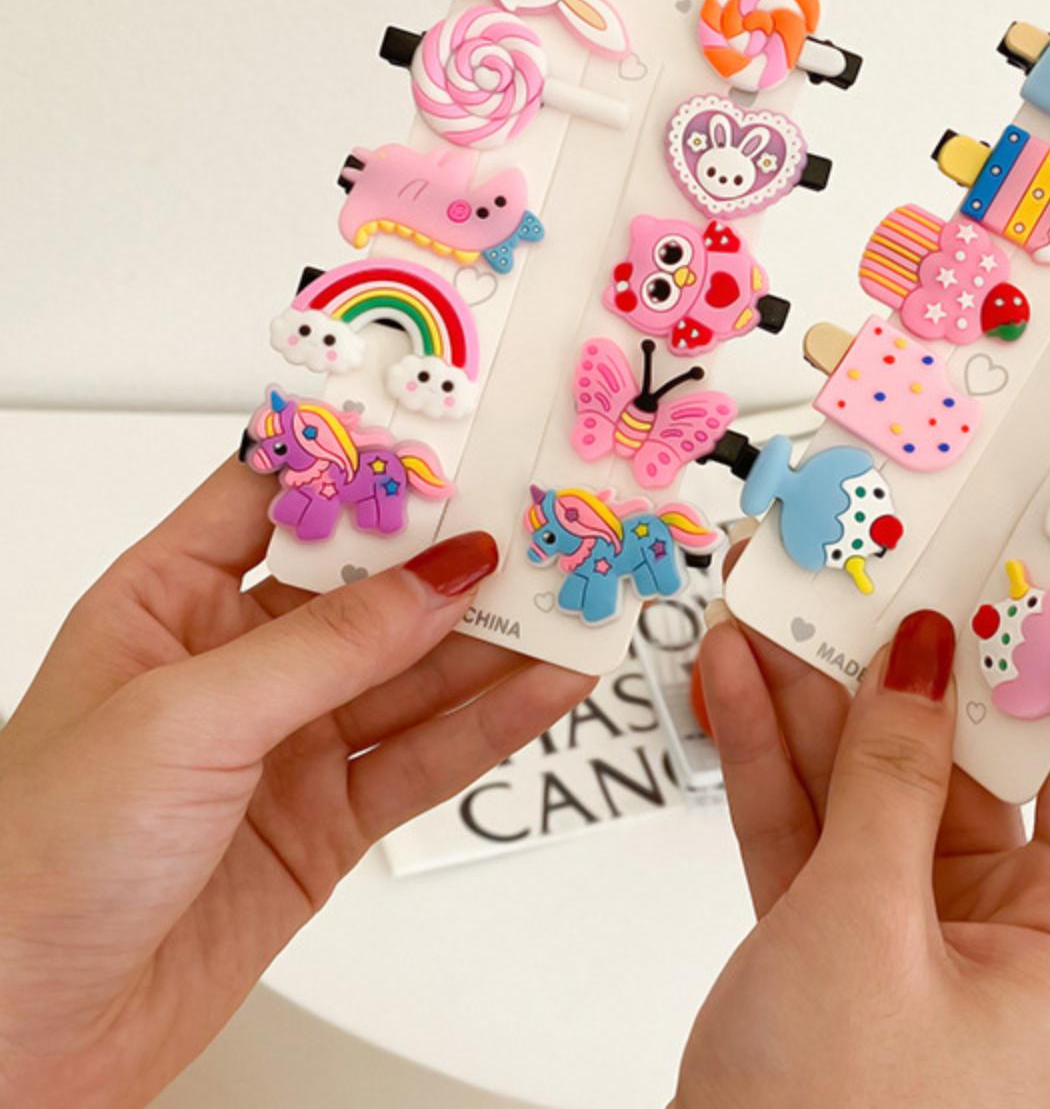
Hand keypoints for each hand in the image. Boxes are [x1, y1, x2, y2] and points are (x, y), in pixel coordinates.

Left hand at [0, 458, 593, 1108]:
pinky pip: (427, 756)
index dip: (365, 458)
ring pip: (416, 671)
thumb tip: (442, 577)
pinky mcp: (327, 821)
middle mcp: (235, 664)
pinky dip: (494, 721)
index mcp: (169, 603)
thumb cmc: (32, 863)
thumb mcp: (186, 720)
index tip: (451, 426)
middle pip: (371, 586)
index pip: (281, 496)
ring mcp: (287, 744)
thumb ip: (330, 646)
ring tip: (574, 598)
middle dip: (457, 554)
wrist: (16, 1042)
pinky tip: (545, 684)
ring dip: (497, 638)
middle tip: (543, 521)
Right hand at [676, 574, 1049, 1108]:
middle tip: (877, 560)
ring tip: (779, 599)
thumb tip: (924, 655)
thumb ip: (890, 778)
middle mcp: (999, 924)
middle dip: (907, 658)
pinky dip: (771, 754)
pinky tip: (735, 678)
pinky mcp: (831, 934)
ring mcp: (909, 926)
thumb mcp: (864, 925)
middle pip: (965, 752)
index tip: (1034, 557)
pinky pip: (810, 820)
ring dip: (818, 693)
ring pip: (873, 776)